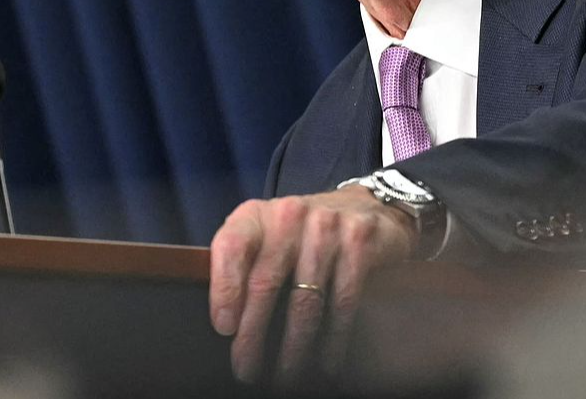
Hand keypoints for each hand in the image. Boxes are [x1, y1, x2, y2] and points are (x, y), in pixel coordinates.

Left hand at [208, 186, 416, 382]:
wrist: (361, 209)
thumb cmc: (300, 236)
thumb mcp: (266, 239)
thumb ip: (243, 268)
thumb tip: (226, 328)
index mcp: (256, 215)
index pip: (232, 247)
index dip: (224, 289)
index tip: (224, 329)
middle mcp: (289, 215)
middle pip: (265, 283)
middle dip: (254, 335)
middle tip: (247, 370)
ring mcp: (326, 227)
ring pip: (304, 300)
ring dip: (294, 348)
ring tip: (286, 376)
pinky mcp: (359, 242)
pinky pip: (342, 301)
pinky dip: (333, 338)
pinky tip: (326, 362)